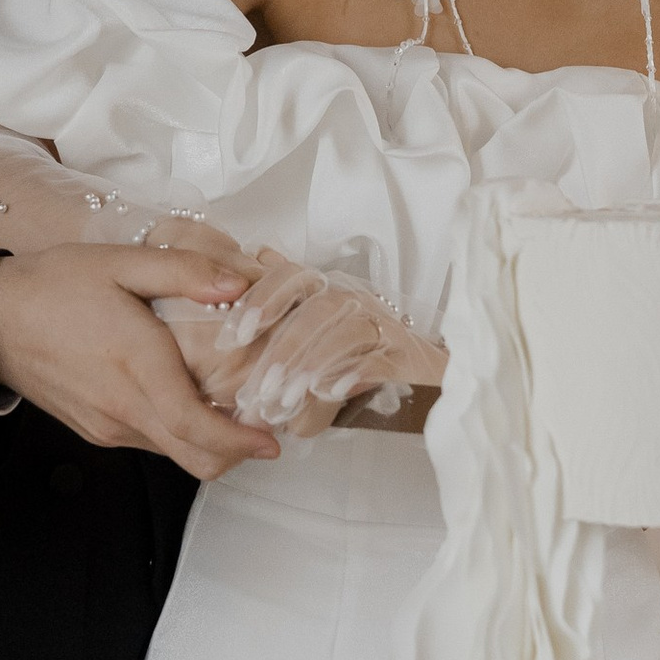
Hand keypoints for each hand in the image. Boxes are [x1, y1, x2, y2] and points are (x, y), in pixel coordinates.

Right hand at [0, 245, 280, 481]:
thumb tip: (238, 282)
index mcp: (135, 366)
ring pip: (173, 452)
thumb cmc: (53, 286)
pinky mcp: (97, 429)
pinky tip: (184, 395)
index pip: (195, 426)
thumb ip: (183, 271)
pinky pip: (149, 440)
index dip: (239, 441)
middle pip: (192, 456)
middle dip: (236, 451)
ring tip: (229, 403)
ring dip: (207, 439)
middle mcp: (122, 407)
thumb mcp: (120, 261)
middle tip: (264, 426)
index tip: (271, 439)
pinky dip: (178, 431)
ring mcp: (108, 424)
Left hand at [166, 251, 446, 440]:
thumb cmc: (360, 354)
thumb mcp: (314, 331)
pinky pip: (378, 358)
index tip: (232, 337)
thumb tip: (257, 257)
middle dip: (281, 350)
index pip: (293, 277)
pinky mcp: (408, 356)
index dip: (260, 301)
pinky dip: (351, 373)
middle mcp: (356, 300)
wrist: (427, 377)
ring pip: (344, 332)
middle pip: (317, 309)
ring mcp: (384, 326)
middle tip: (255, 390)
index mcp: (328, 290)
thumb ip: (286, 300)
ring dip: (309, 366)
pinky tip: (327, 395)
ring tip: (282, 401)